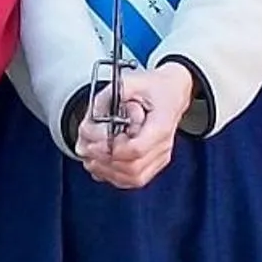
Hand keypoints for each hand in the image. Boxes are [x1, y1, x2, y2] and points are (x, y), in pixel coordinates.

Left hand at [78, 64, 194, 189]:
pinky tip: (101, 164)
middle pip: (133, 168)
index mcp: (161, 123)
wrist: (173, 91)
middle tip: (88, 149)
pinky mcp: (155, 164)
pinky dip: (114, 176)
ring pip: (133, 178)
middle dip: (105, 162)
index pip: (136, 149)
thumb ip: (107, 98)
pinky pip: (134, 180)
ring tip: (91, 157)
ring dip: (107, 171)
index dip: (111, 150)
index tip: (94, 142)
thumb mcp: (129, 82)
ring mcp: (160, 157)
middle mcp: (163, 144)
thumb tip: (90, 119)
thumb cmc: (154, 87)